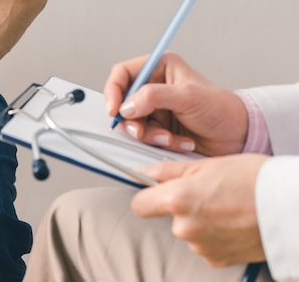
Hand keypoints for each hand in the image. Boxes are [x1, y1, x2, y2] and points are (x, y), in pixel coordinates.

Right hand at [104, 52, 247, 155]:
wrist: (237, 136)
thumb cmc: (221, 109)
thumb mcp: (187, 97)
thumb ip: (154, 97)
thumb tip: (127, 105)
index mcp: (160, 68)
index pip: (123, 73)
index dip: (114, 90)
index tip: (115, 110)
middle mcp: (154, 86)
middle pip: (122, 101)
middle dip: (132, 120)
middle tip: (141, 130)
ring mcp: (155, 108)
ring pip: (131, 122)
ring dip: (148, 134)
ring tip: (168, 137)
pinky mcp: (157, 127)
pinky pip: (143, 137)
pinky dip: (158, 142)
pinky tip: (178, 140)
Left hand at [131, 154, 268, 266]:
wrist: (290, 206)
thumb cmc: (254, 179)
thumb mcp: (206, 164)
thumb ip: (168, 171)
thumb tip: (143, 171)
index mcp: (178, 200)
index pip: (140, 205)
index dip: (147, 196)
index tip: (156, 191)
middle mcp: (184, 227)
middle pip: (169, 217)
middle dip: (182, 206)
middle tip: (209, 192)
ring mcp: (200, 246)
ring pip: (188, 230)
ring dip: (201, 221)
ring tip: (227, 206)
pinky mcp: (217, 259)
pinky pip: (205, 244)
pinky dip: (215, 235)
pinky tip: (233, 221)